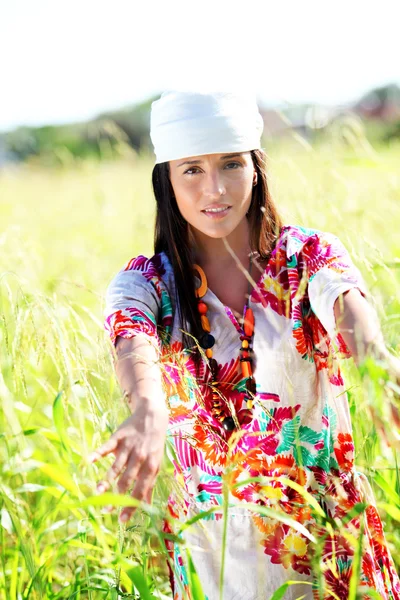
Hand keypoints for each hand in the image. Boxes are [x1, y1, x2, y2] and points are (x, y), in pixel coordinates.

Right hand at [88, 402, 168, 522]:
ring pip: (116, 466)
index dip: (132, 505)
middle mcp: (140, 457)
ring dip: (106, 480)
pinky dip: (97, 453)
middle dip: (116, 497)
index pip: (141, 489)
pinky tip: (88, 461)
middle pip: (127, 480)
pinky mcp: (118, 437)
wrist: (152, 415)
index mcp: (151, 466)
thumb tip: (147, 506)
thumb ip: (150, 483)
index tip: (122, 520)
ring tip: (96, 492)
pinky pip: (107, 447)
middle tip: (105, 511)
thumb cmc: (154, 443)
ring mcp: (129, 446)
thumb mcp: (156, 462)